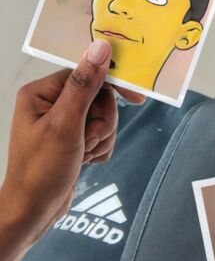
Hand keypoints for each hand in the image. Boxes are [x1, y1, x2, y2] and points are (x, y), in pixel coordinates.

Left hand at [1, 39, 144, 245]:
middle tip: (89, 139)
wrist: (32, 213)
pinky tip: (86, 160)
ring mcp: (61, 122)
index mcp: (41, 93)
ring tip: (84, 153)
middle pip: (98, 97)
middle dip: (102, 121)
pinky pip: (100, 134)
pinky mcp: (71, 139)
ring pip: (103, 117)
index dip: (110, 87)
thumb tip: (100, 47)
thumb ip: (84, 84)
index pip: (86, 74)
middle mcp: (49, 103)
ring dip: (102, 137)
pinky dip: (100, 148)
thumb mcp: (66, 124)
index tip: (136, 97)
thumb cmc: (40, 171)